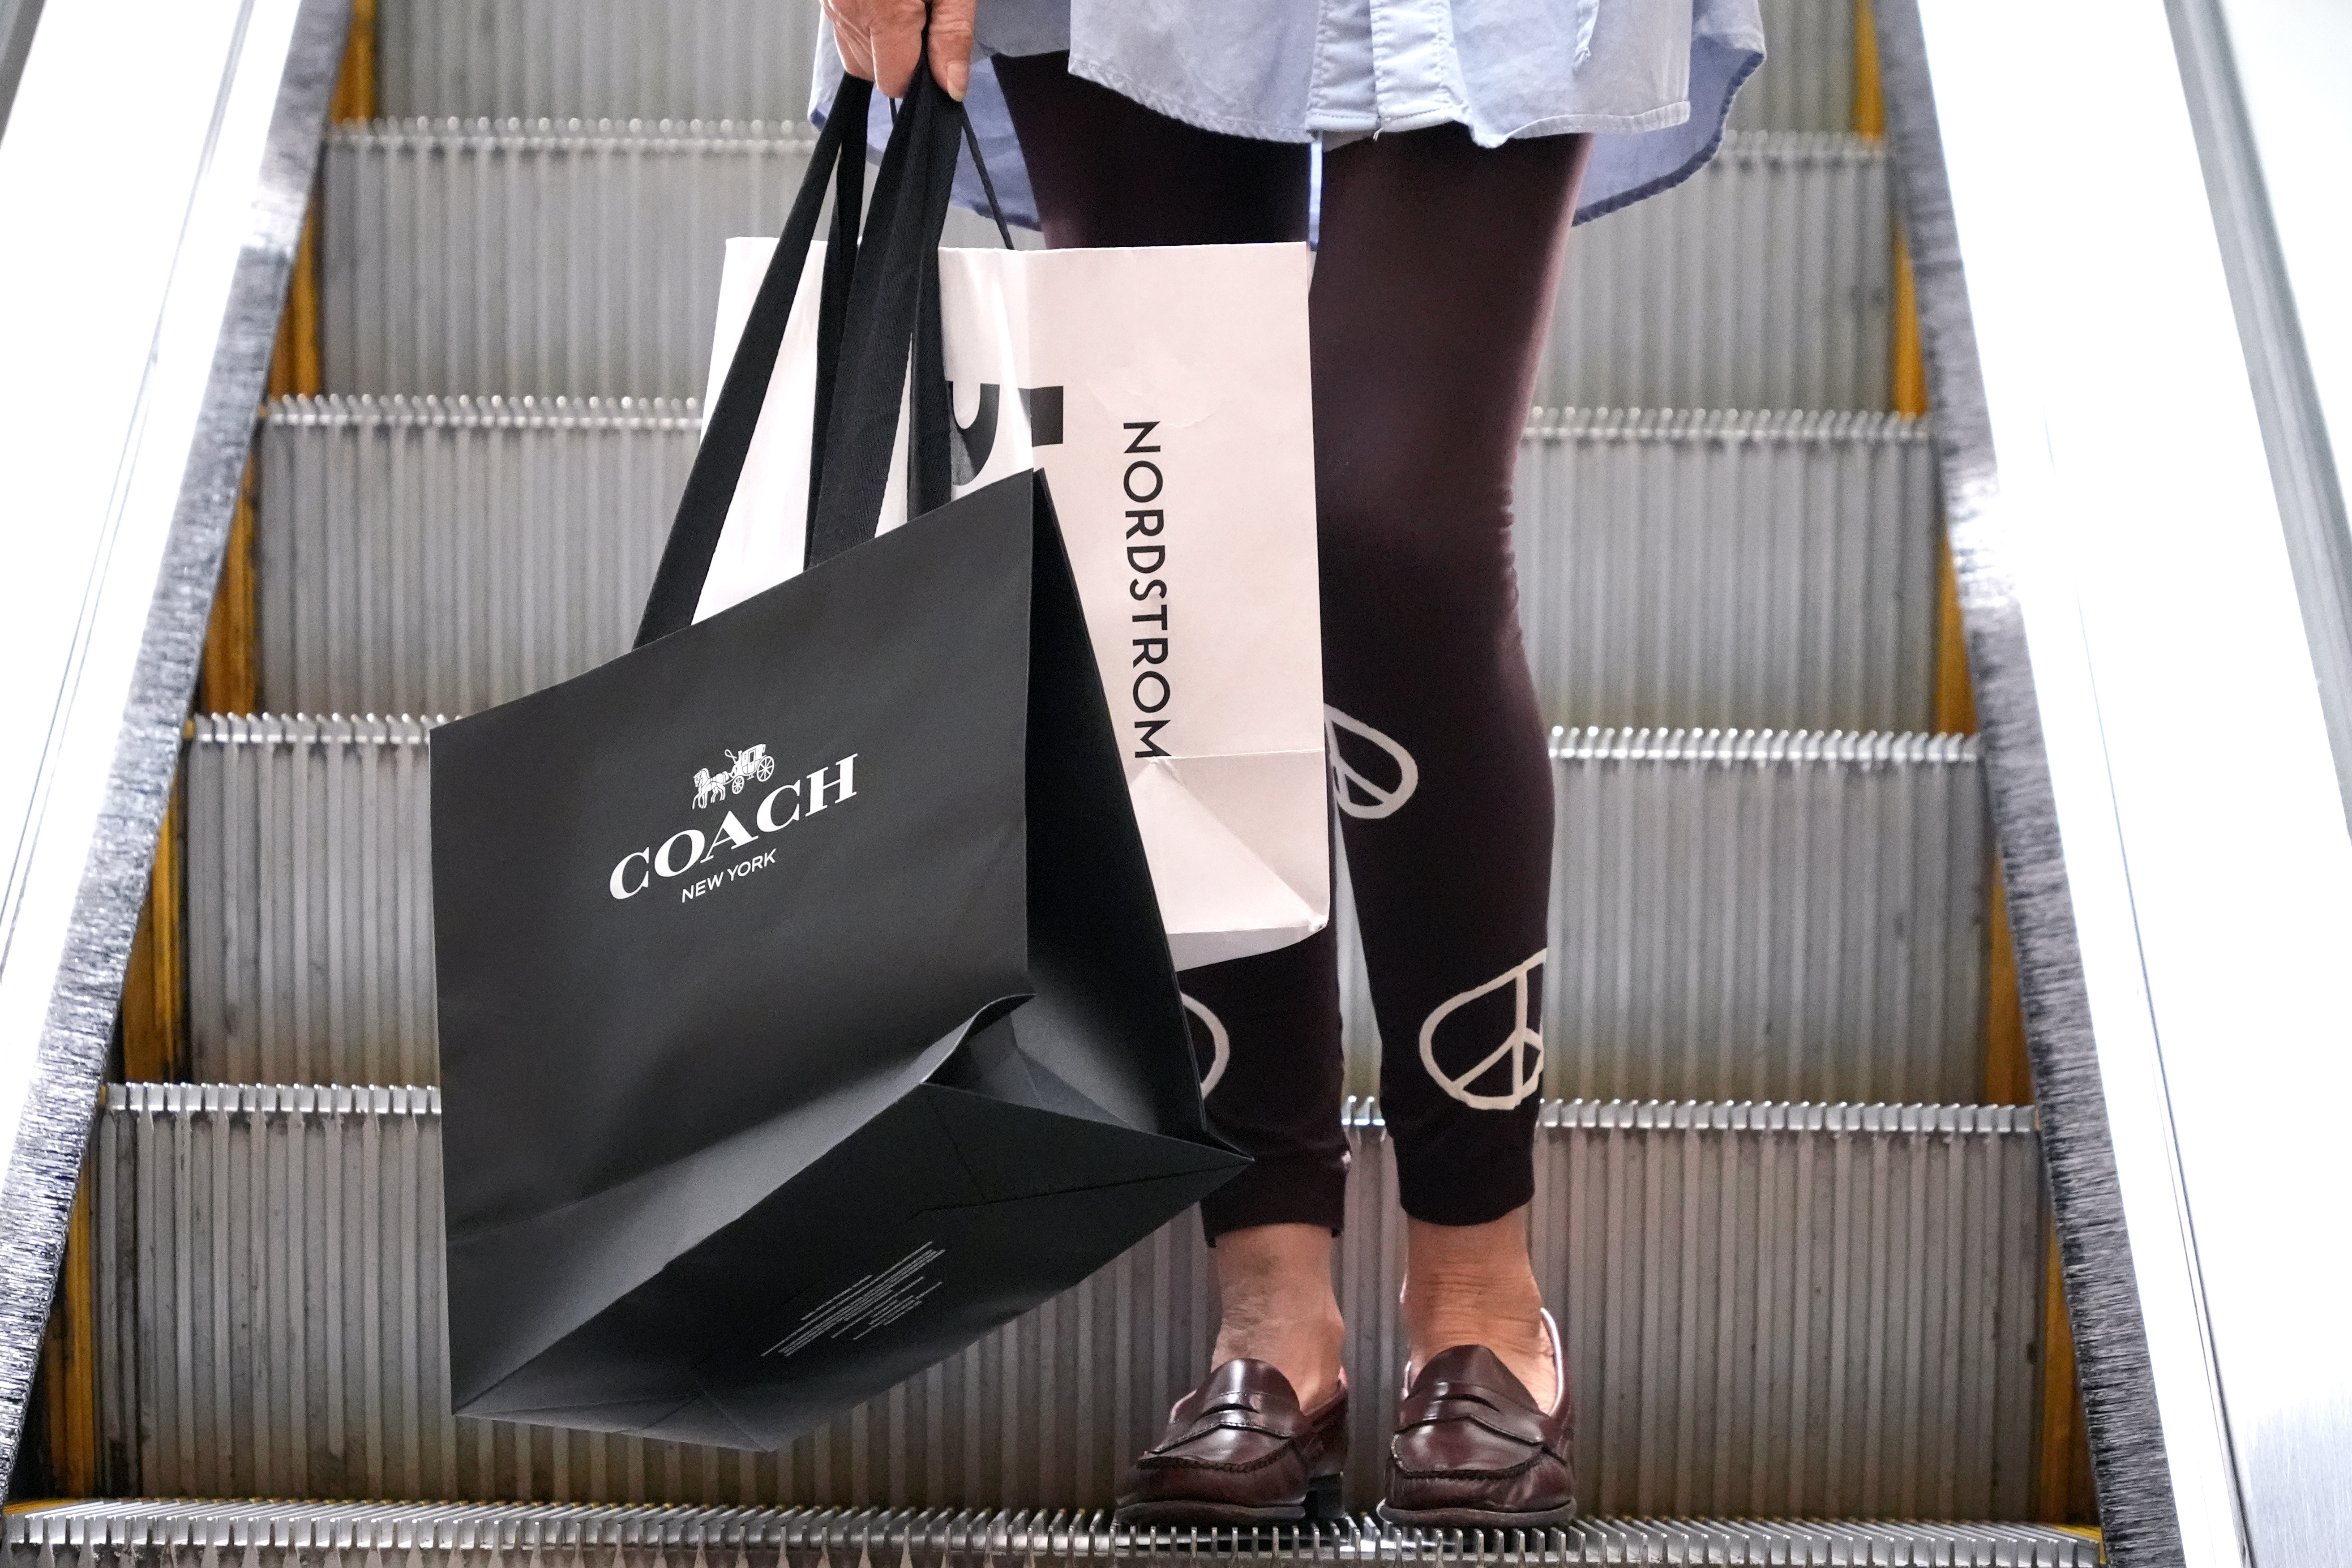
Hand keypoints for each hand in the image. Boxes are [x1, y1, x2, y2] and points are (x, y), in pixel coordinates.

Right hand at [822, 0, 976, 100]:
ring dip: (879, 42)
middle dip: (898, 56)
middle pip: (871, 73)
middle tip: (919, 17)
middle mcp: (848, 11)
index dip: (918, 73)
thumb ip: (953, 36)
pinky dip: (863, 26)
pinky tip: (882, 3)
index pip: (894, 83)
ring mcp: (830, 5)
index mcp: (883, 11)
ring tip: (901, 5)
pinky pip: (843, 32)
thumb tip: (953, 88)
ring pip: (854, 55)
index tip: (932, 48)